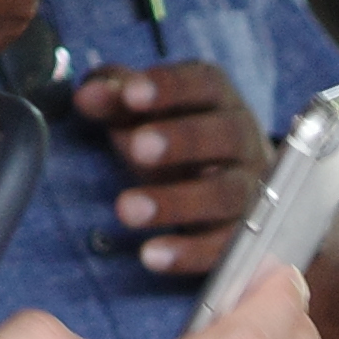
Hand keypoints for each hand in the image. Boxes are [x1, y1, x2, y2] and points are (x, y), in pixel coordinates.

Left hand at [66, 59, 257, 278]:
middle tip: (137, 148)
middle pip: (225, 135)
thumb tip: (87, 95)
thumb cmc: (176, 140)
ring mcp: (251, 190)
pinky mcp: (246, 236)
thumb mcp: (145, 113)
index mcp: (219, 100)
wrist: (226, 189)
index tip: (131, 94)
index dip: (170, 87)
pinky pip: (225, 246)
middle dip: (182, 140)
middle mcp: (244, 141)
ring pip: (226, 194)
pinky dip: (189, 252)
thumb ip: (115, 97)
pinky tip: (151, 255)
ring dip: (178, 201)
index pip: (204, 84)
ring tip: (127, 209)